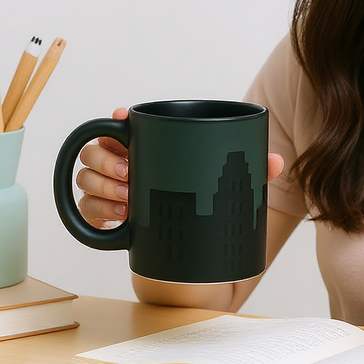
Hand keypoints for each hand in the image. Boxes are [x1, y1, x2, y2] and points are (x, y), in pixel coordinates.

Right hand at [77, 106, 284, 228]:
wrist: (191, 248)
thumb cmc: (206, 202)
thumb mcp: (228, 184)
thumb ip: (252, 170)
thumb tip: (276, 161)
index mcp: (151, 149)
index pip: (124, 126)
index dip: (116, 119)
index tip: (121, 115)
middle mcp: (125, 165)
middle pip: (96, 150)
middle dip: (107, 159)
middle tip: (130, 172)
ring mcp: (111, 190)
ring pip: (88, 178)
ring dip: (103, 186)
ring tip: (128, 198)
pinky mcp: (106, 216)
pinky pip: (89, 209)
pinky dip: (100, 211)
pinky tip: (120, 217)